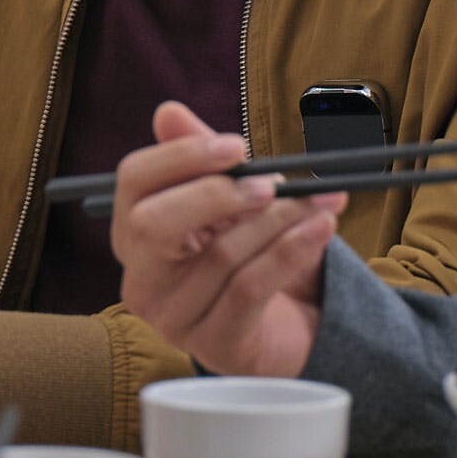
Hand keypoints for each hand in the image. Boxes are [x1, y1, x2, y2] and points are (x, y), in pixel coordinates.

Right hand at [113, 101, 343, 378]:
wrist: (291, 327)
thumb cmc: (251, 255)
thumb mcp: (232, 201)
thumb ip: (203, 158)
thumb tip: (167, 111)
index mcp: (136, 234)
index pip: (133, 182)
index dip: (180, 156)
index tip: (238, 145)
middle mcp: (141, 280)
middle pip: (152, 223)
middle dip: (217, 194)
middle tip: (272, 183)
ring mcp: (173, 319)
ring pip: (219, 255)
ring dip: (280, 219)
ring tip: (321, 200)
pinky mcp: (215, 346)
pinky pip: (250, 289)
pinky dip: (292, 250)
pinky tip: (323, 227)